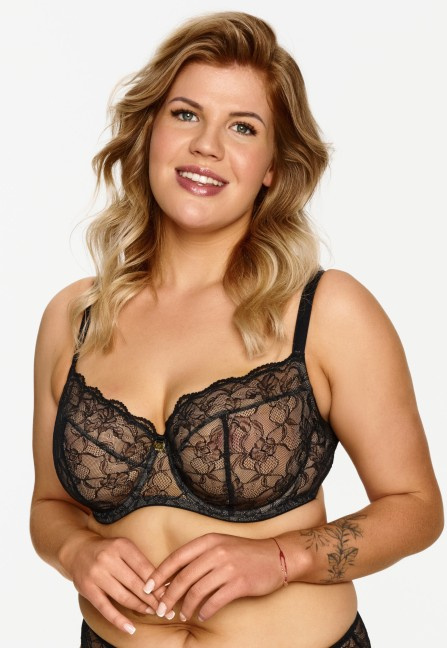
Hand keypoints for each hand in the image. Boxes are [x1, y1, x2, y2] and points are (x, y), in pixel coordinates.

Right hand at [63, 534, 168, 634]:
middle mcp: (108, 559)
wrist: (78, 550)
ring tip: (152, 613)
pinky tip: (131, 628)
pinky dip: (119, 620)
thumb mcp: (124, 547)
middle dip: (152, 599)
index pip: (144, 568)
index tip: (168, 594)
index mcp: (122, 546)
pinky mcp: (88, 589)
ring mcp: (97, 575)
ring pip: (123, 596)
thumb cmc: (108, 551)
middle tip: (165, 608)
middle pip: (136, 584)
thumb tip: (163, 583)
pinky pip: (106, 609)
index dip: (158, 583)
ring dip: (140, 607)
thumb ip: (140, 562)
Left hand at [143, 533, 283, 622]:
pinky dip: (205, 611)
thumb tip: (173, 578)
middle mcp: (216, 552)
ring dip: (186, 606)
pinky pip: (215, 601)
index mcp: (208, 541)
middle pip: (183, 577)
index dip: (159, 574)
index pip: (177, 558)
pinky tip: (202, 616)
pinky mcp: (240, 583)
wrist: (276, 556)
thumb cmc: (244, 553)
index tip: (147, 588)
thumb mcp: (220, 546)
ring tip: (181, 614)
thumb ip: (199, 558)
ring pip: (197, 591)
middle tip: (160, 609)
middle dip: (168, 596)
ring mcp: (228, 567)